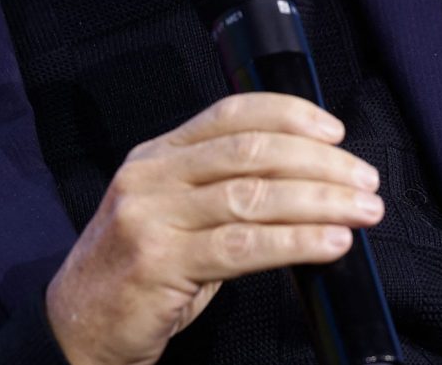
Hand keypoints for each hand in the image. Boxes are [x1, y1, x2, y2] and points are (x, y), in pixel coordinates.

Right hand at [43, 92, 382, 364]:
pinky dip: (296, 241)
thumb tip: (305, 182)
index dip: (288, 114)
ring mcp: (152, 217)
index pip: (230, 114)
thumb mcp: (172, 215)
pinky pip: (243, 246)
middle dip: (318, 162)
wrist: (77, 327)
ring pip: (253, 195)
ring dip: (319, 201)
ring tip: (361, 211)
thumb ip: (220, 191)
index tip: (334, 130)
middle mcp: (152, 176)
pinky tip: (330, 244)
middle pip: (250, 151)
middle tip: (364, 180)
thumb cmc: (137, 273)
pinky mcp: (160, 263)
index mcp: (158, 155)